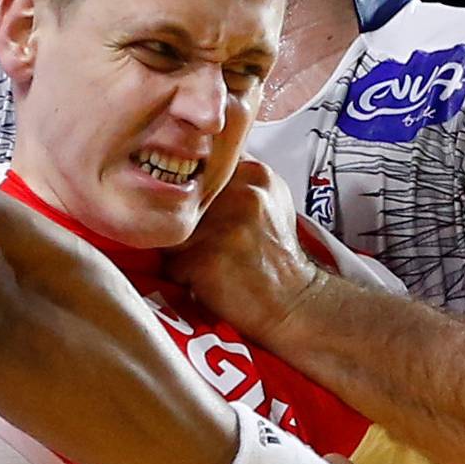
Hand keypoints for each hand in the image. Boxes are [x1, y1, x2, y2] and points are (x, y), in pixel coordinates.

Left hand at [169, 159, 324, 349]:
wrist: (294, 299)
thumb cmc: (276, 253)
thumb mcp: (269, 198)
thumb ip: (236, 176)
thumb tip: (196, 164)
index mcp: (255, 173)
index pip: (201, 165)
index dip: (195, 188)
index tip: (204, 207)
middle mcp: (240, 194)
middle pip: (182, 198)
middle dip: (186, 221)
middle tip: (209, 241)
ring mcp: (223, 226)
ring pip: (172, 230)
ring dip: (180, 249)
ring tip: (209, 260)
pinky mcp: (206, 259)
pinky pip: (171, 263)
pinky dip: (182, 275)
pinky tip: (207, 278)